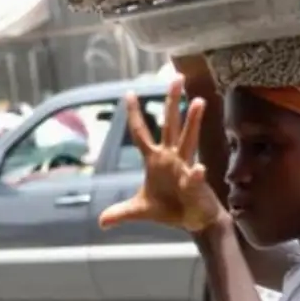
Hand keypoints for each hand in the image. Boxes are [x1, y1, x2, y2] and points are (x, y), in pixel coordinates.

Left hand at [98, 77, 226, 232]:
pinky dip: (195, 174)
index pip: (141, 133)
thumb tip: (101, 222)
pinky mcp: (195, 184)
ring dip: (193, 121)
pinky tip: (199, 170)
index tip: (129, 93)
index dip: (134, 114)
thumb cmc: (171, 208)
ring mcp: (185, 167)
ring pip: (189, 139)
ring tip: (198, 101)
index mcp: (155, 160)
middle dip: (172, 101)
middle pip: (170, 124)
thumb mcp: (141, 210)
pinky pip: (194, 177)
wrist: (195, 220)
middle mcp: (171, 157)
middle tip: (177, 78)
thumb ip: (122, 212)